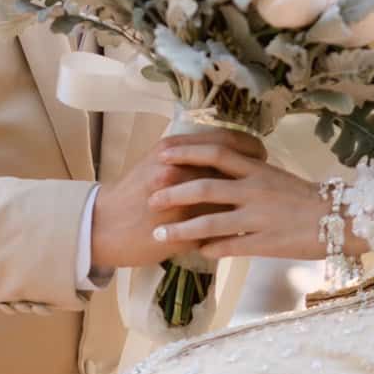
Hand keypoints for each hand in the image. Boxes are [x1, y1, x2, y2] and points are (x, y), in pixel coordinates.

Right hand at [90, 130, 265, 270]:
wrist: (104, 226)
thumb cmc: (131, 193)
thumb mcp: (156, 163)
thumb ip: (185, 155)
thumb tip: (217, 149)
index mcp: (172, 152)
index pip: (221, 142)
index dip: (247, 145)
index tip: (261, 150)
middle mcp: (178, 172)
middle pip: (230, 168)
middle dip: (254, 171)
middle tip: (269, 174)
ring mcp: (180, 203)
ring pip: (227, 199)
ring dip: (248, 202)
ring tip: (263, 202)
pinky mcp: (181, 232)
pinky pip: (216, 230)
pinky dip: (234, 228)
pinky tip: (247, 229)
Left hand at [147, 142, 370, 260]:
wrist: (339, 219)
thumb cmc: (305, 197)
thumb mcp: (274, 176)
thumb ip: (246, 173)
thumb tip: (217, 166)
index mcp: (257, 168)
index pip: (216, 152)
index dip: (187, 151)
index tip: (161, 151)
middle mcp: (255, 189)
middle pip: (206, 187)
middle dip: (174, 192)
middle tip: (150, 196)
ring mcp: (258, 217)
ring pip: (211, 222)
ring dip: (182, 228)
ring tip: (159, 234)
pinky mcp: (265, 243)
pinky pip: (230, 247)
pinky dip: (209, 250)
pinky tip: (195, 253)